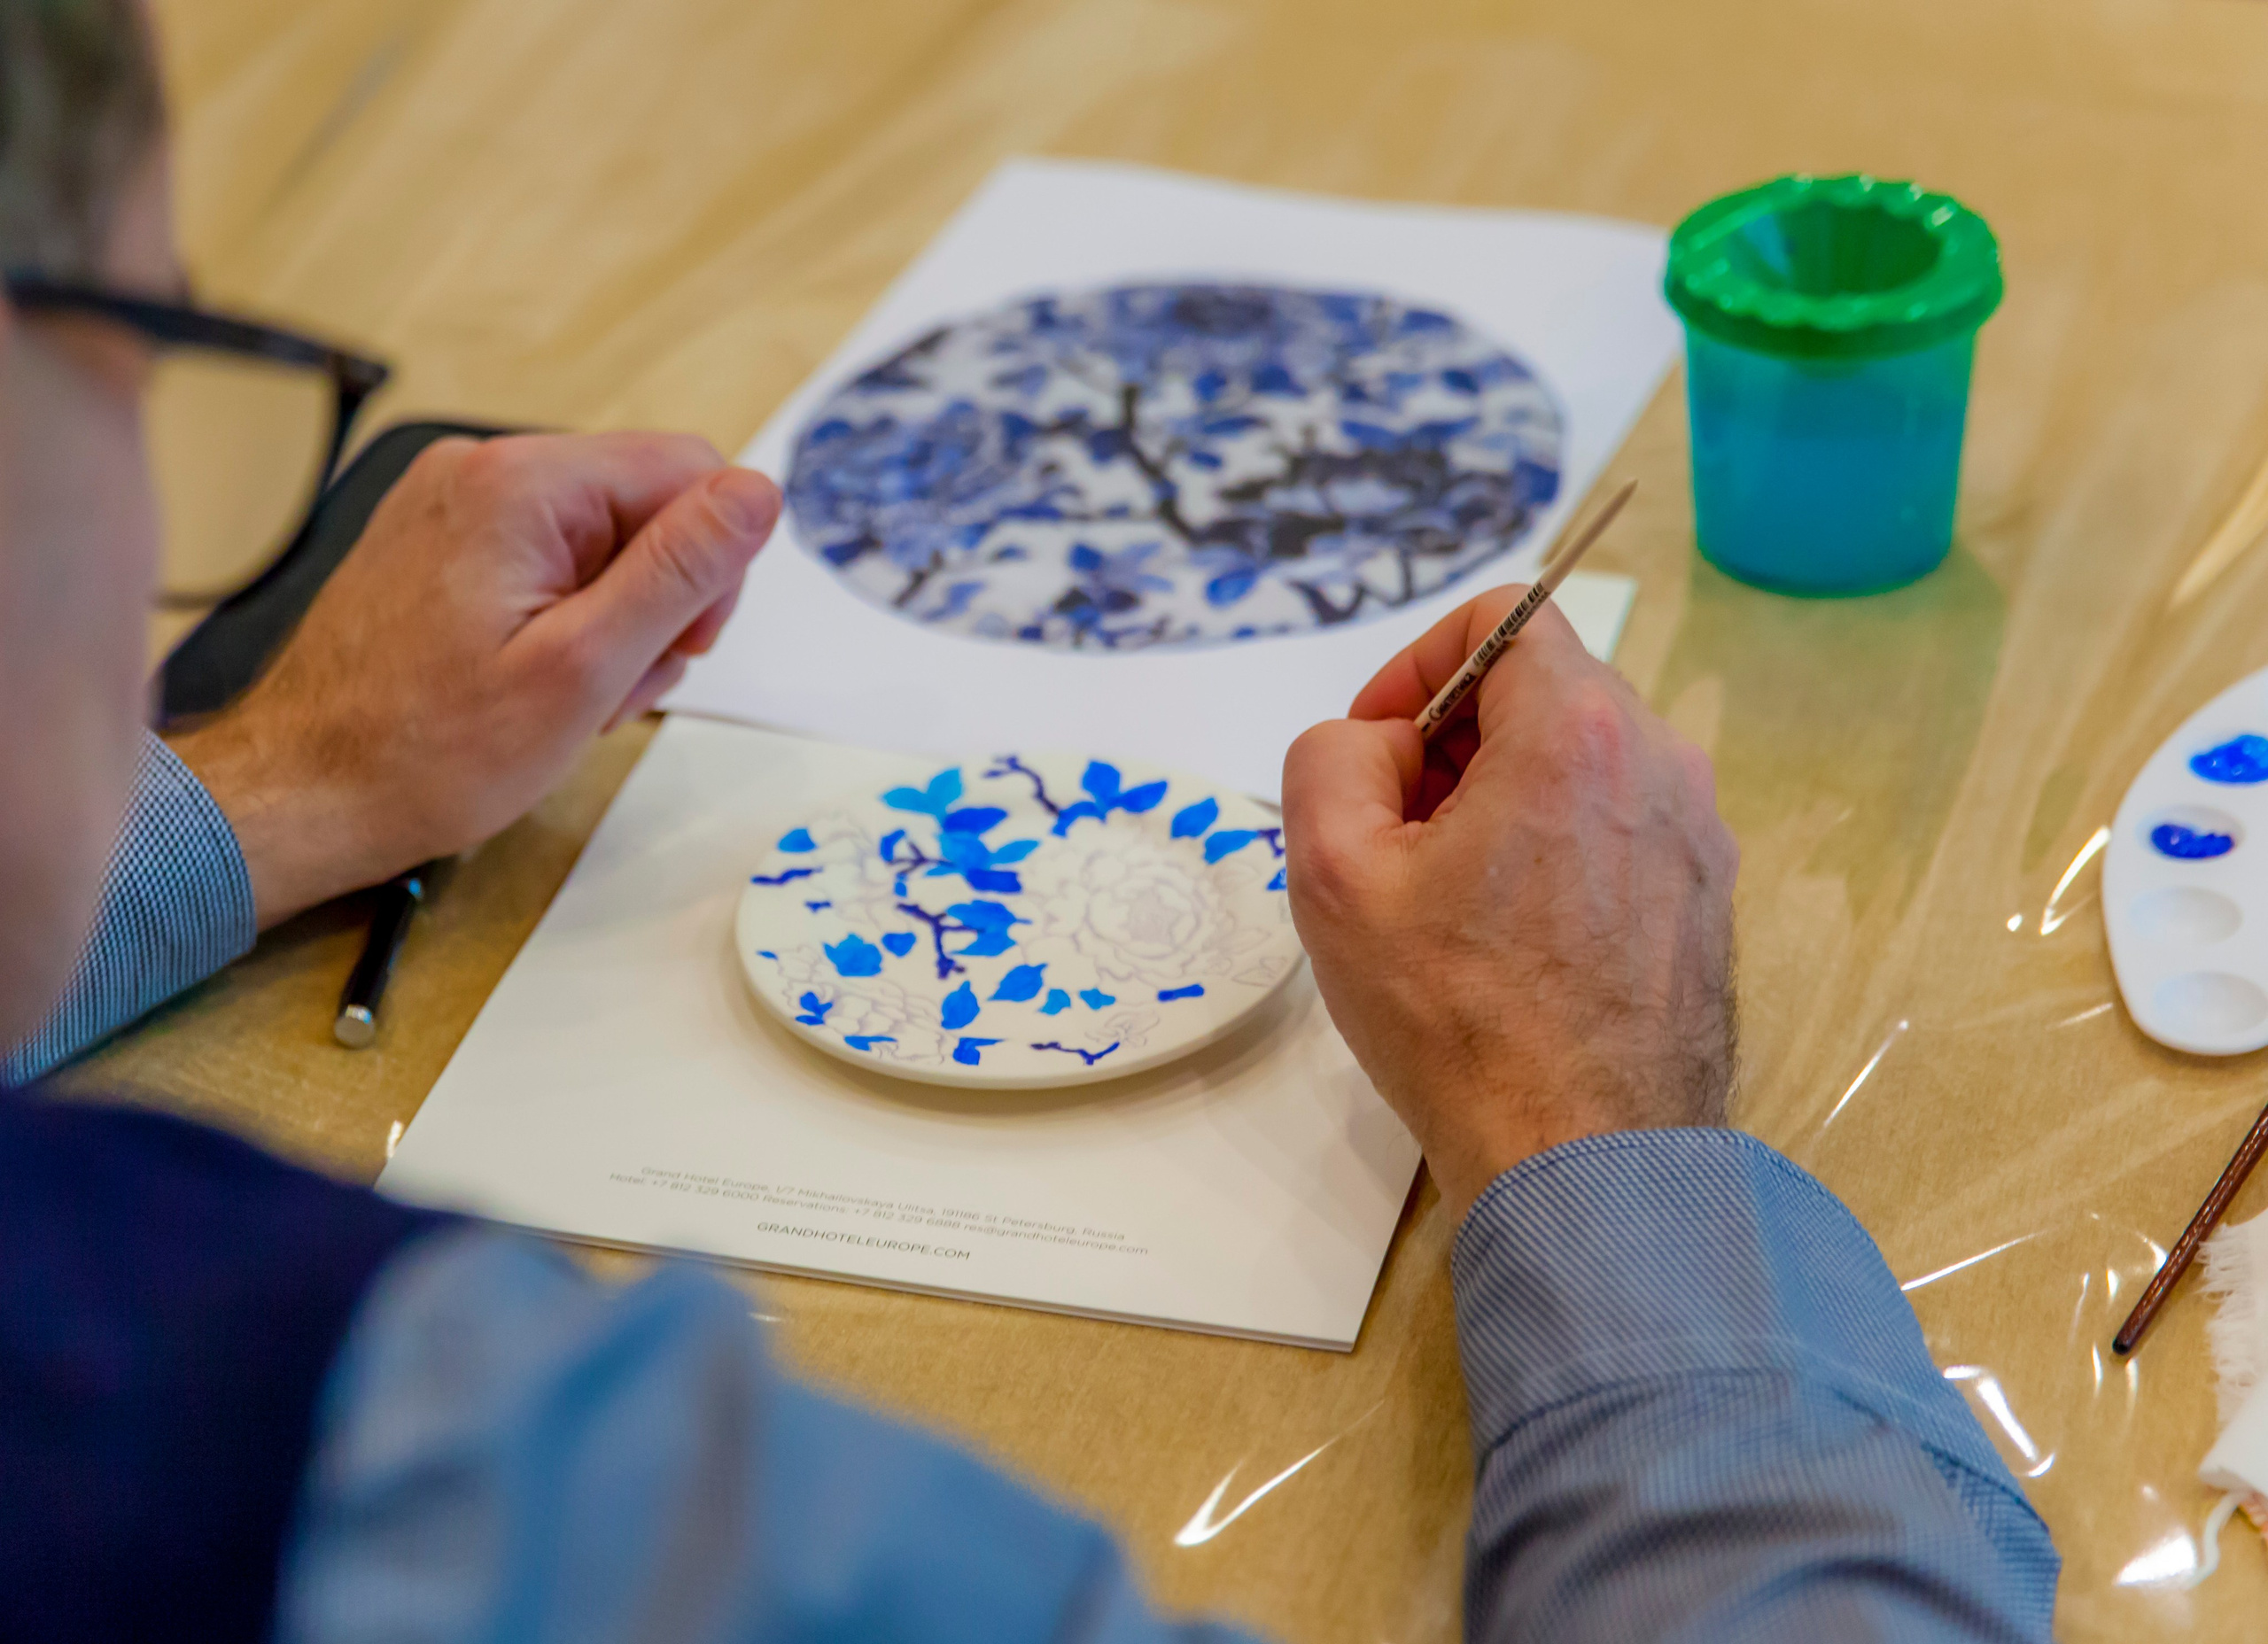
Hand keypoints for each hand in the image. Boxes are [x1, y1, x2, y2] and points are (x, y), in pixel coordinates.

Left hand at [169, 432, 778, 926]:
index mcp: (521, 484)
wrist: (303, 793)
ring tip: (564, 699)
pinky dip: (561, 623)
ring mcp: (452, 506)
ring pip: (600, 542)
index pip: (688, 471)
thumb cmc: (430, 752)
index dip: (710, 564)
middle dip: (655, 601)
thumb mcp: (587, 667)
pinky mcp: (438, 545)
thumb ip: (681, 571)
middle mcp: (481, 470)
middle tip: (613, 686)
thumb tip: (757, 494)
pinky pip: (544, 562)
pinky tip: (530, 684)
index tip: (679, 644)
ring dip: (610, 624)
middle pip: (644, 505)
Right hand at [1281, 586, 1738, 1218]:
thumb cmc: (1459, 1020)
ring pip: (1579, 763)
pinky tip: (1510, 938)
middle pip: (1541, 691)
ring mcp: (1696, 834)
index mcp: (1578, 731)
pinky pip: (1617, 828)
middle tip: (1397, 831)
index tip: (1378, 747)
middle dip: (1453, 741)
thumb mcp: (1332, 871)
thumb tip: (1380, 743)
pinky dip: (1555, 850)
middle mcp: (1660, 763)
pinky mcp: (1703, 898)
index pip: (1500, 618)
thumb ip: (1331, 755)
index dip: (1416, 666)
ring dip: (1502, 798)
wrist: (1585, 1156)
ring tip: (1449, 896)